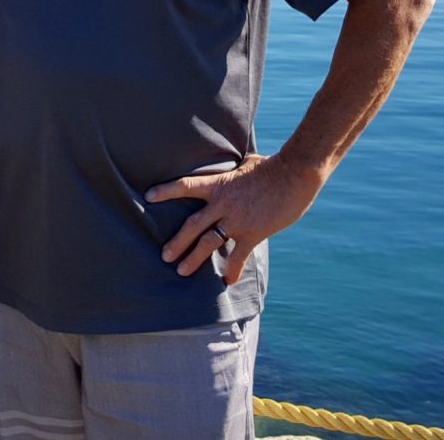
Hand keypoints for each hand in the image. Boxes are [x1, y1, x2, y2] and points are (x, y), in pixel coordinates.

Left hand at [145, 153, 325, 283]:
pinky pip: (237, 257)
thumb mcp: (249, 163)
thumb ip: (238, 168)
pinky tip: (226, 281)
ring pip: (208, 243)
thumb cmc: (274, 166)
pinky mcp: (252, 234)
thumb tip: (240, 164)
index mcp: (219, 184)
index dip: (166, 191)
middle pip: (192, 225)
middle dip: (176, 242)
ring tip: (181, 271)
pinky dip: (231, 270)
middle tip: (164, 256)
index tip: (148, 196)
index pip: (186, 186)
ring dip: (193, 259)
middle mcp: (223, 204)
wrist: (295, 175)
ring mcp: (236, 220)